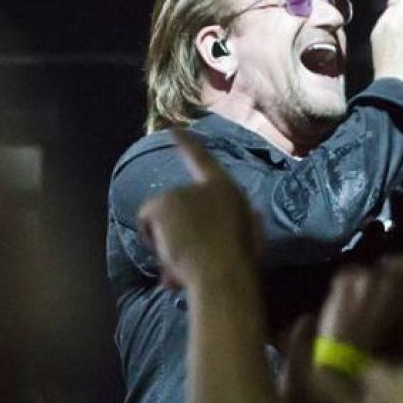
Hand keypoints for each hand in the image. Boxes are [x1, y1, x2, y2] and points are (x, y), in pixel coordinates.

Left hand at [136, 130, 258, 292]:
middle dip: (175, 228)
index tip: (173, 129)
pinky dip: (151, 239)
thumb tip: (256, 213)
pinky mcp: (162, 203)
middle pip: (175, 202)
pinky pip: (145, 222)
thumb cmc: (239, 261)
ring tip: (180, 262)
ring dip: (165, 238)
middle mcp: (202, 184)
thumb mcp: (252, 237)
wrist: (222, 272)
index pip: (202, 161)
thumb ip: (248, 221)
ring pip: (160, 217)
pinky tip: (168, 251)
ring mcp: (180, 191)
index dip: (187, 144)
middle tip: (183, 257)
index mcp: (227, 189)